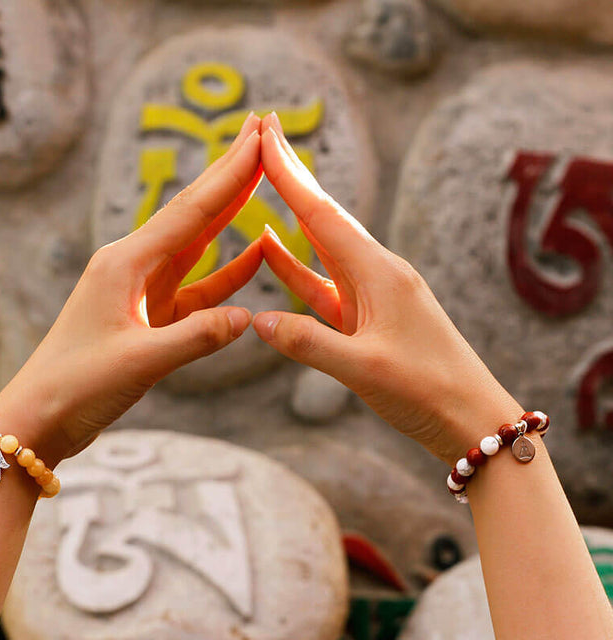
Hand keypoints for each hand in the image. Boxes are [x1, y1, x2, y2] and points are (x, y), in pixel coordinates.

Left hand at [0, 114, 264, 465]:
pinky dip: (228, 273)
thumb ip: (196, 337)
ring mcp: (142, 291)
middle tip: (259, 132)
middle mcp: (133, 267)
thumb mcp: (138, 361)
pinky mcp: (150, 316)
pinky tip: (253, 257)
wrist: (39, 416)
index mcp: (125, 264)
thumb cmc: (76, 386)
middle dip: (229, 174)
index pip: (191, 212)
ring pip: (197, 245)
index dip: (230, 175)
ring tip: (259, 179)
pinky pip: (198, 287)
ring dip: (230, 215)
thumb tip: (248, 318)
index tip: (258, 137)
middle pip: (193, 214)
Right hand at [253, 113, 521, 465]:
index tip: (265, 134)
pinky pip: (323, 283)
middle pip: (324, 216)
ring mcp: (372, 294)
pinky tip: (274, 250)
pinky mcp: (367, 318)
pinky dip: (295, 265)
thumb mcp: (364, 369)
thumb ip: (309, 343)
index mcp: (379, 274)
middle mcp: (377, 273)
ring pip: (322, 245)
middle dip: (293, 174)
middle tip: (265, 132)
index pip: (323, 215)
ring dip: (292, 212)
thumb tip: (258, 321)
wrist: (470, 418)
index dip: (291, 174)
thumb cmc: (427, 391)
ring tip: (268, 178)